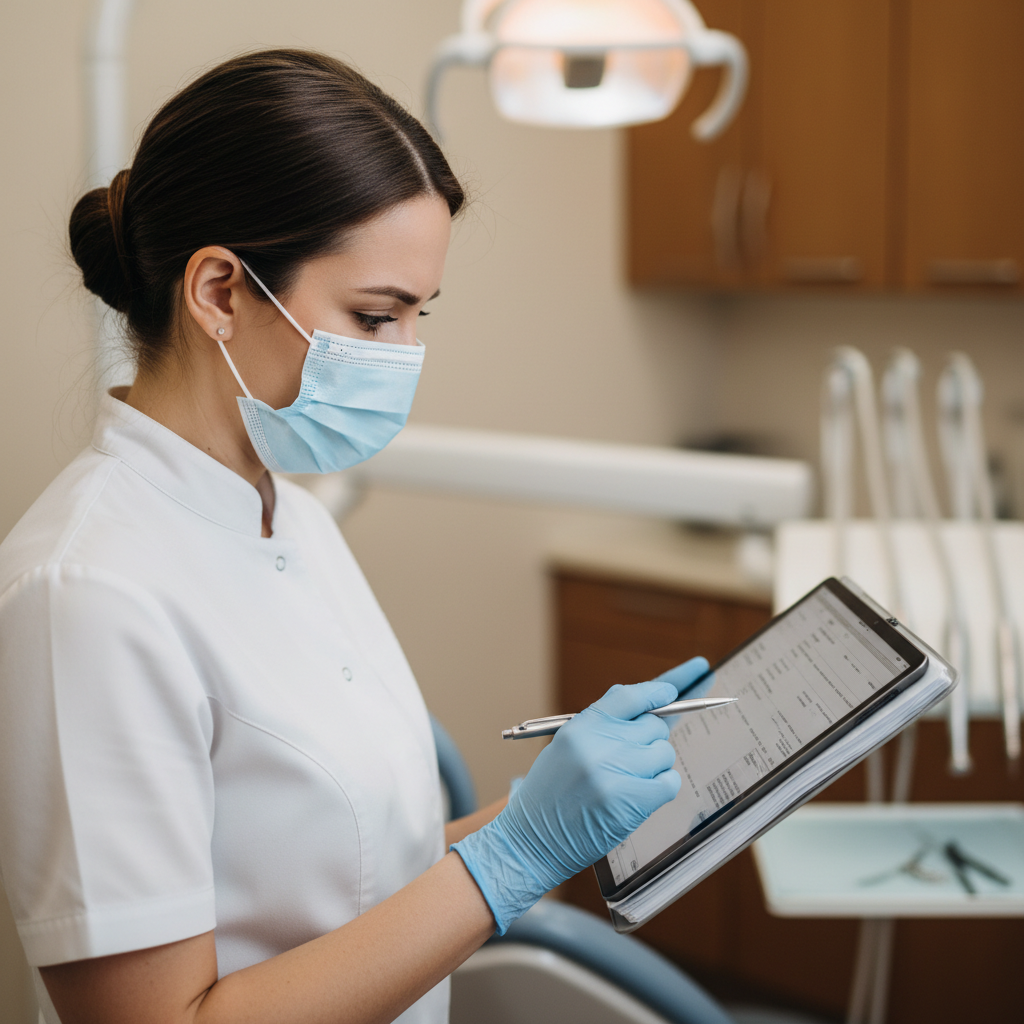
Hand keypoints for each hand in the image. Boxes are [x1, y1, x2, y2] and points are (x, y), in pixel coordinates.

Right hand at [452, 657, 708, 932]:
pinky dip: (663, 787)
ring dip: (655, 766)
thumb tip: (650, 704)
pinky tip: (642, 796)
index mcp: (581, 727)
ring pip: (664, 753)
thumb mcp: (566, 747)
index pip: (629, 696)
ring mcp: (614, 772)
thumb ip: (603, 726)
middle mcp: (598, 744)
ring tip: (628, 783)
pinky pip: (669, 782)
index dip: (657, 691)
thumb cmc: (551, 795)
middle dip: (650, 740)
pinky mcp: (630, 801)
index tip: (671, 692)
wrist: (531, 842)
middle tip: (631, 762)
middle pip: (653, 726)